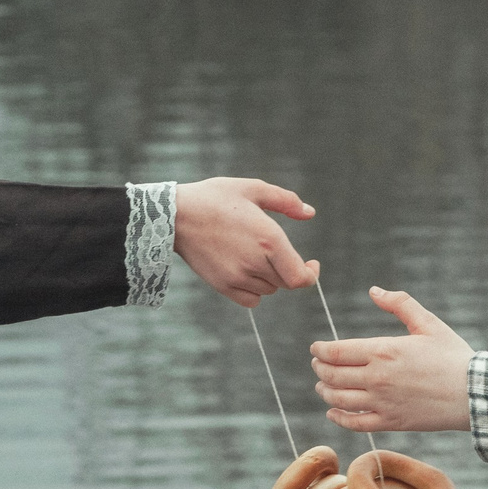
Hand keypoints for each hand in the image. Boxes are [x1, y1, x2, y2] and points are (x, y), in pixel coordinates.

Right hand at [173, 177, 317, 307]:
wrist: (175, 216)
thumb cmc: (215, 198)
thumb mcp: (252, 188)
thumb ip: (286, 201)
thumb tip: (310, 213)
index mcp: (270, 239)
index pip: (301, 278)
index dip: (311, 275)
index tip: (312, 264)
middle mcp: (256, 262)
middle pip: (286, 283)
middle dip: (288, 269)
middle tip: (277, 251)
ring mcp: (238, 277)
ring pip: (269, 290)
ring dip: (270, 278)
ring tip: (255, 254)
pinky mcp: (223, 286)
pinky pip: (251, 300)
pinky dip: (254, 290)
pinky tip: (246, 270)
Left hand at [310, 288, 475, 432]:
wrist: (475, 393)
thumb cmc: (453, 356)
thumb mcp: (428, 323)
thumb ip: (399, 303)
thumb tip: (374, 290)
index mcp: (384, 351)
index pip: (337, 352)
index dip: (321, 350)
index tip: (316, 348)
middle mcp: (378, 378)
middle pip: (332, 375)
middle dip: (320, 368)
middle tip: (318, 364)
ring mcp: (382, 402)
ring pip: (339, 399)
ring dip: (325, 392)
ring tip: (322, 386)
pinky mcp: (391, 422)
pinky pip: (355, 423)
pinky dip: (339, 418)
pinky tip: (333, 412)